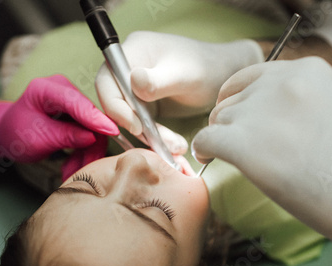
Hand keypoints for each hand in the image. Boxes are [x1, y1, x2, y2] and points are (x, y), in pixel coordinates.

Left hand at [0, 75, 118, 166]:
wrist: (7, 134)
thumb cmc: (15, 133)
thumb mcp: (38, 139)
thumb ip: (66, 136)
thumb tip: (94, 137)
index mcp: (47, 89)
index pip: (77, 103)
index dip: (95, 119)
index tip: (112, 132)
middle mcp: (63, 90)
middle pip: (90, 119)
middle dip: (89, 147)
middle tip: (80, 172)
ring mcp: (72, 102)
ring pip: (93, 130)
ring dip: (86, 155)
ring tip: (70, 173)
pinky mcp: (78, 114)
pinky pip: (90, 133)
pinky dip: (82, 153)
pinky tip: (71, 166)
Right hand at [96, 31, 262, 136]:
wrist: (224, 75)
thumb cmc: (207, 66)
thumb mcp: (185, 74)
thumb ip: (158, 80)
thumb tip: (133, 82)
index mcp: (133, 50)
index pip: (107, 79)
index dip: (115, 105)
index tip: (137, 125)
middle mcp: (129, 67)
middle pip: (114, 100)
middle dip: (133, 124)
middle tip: (157, 142)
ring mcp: (136, 86)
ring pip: (128, 116)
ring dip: (148, 135)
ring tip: (175, 147)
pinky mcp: (145, 103)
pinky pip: (141, 123)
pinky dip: (155, 136)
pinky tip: (174, 146)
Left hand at [192, 57, 331, 263]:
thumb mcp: (329, 109)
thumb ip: (293, 101)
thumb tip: (251, 112)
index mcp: (305, 70)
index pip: (251, 76)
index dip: (238, 98)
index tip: (236, 117)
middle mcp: (280, 83)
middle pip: (232, 99)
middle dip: (230, 122)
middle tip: (236, 144)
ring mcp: (261, 112)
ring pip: (219, 120)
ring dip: (221, 138)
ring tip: (234, 158)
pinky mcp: (244, 143)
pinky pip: (206, 139)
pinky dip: (204, 150)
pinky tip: (209, 160)